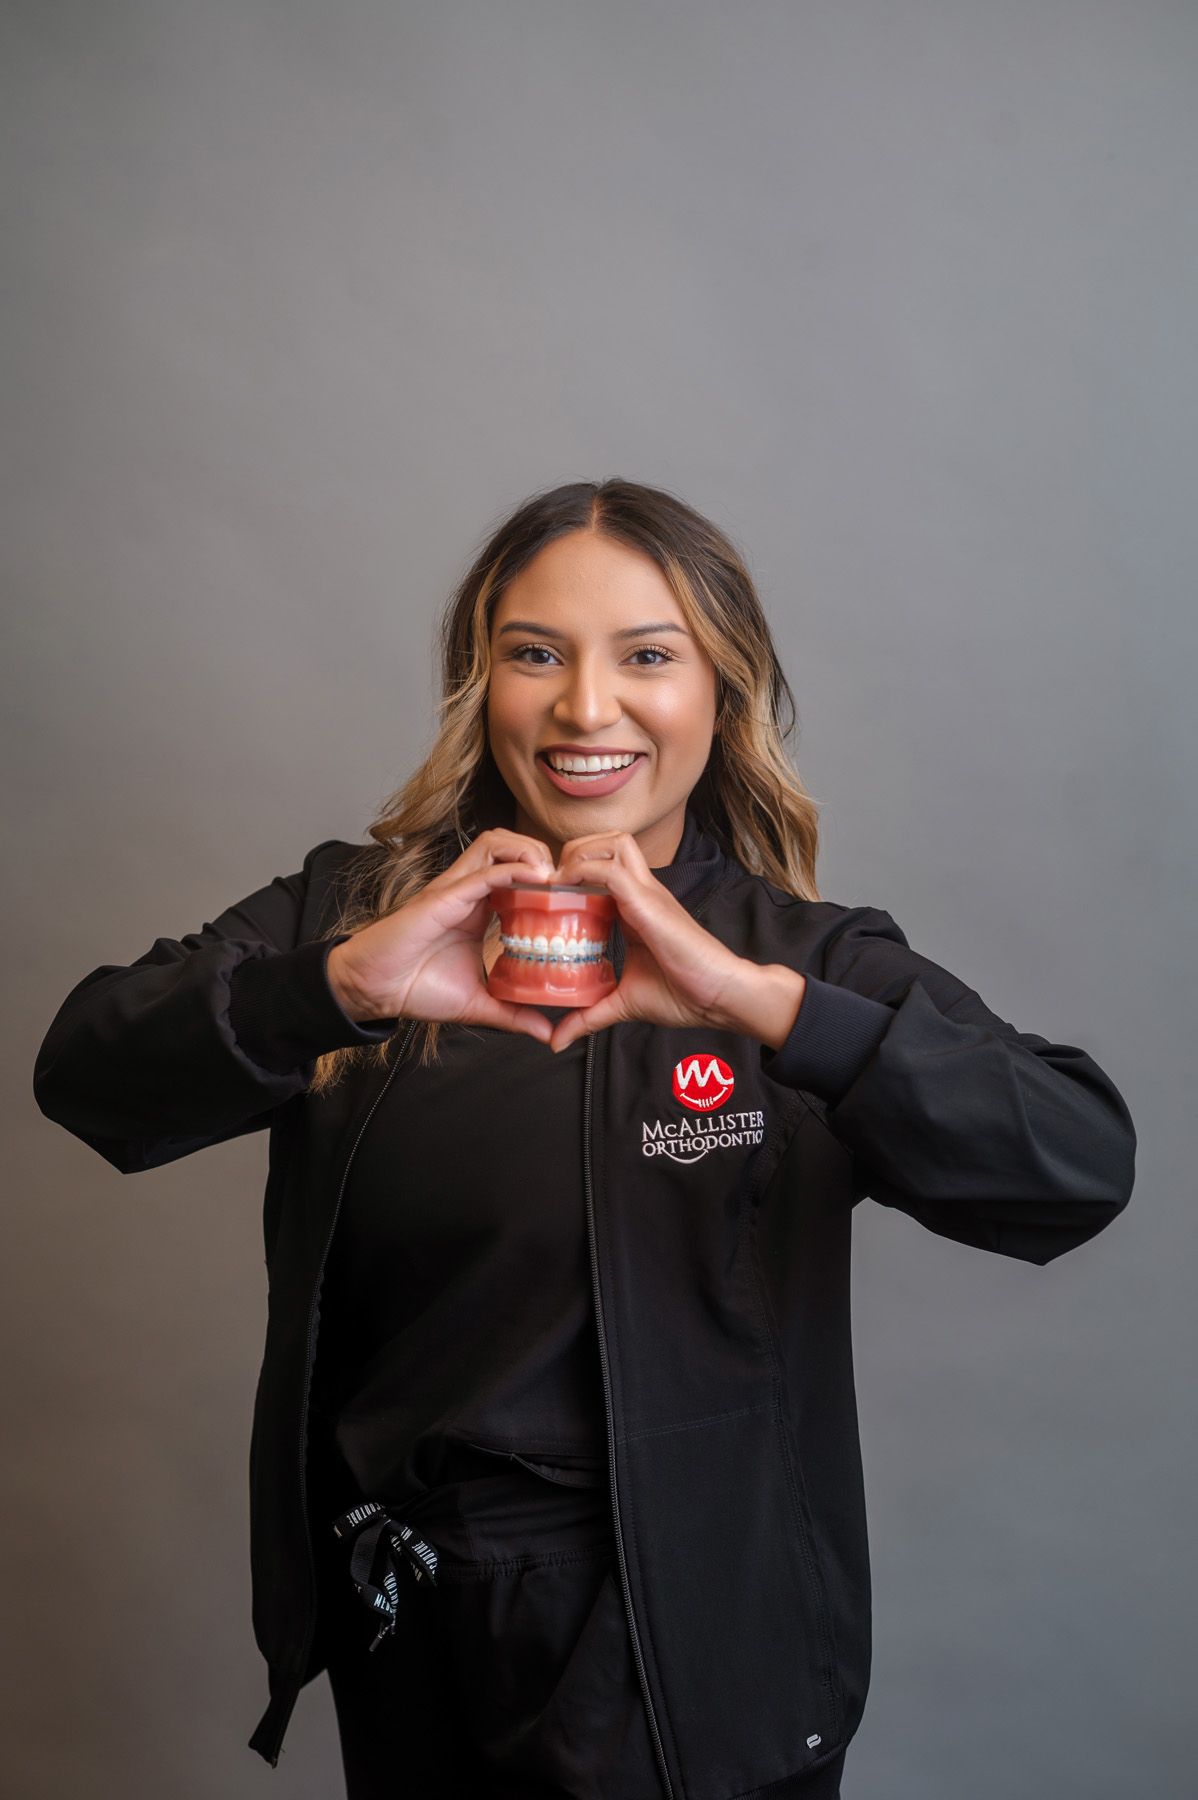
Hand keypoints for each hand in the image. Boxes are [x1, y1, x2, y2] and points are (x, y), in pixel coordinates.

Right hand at [327, 829, 557, 1043]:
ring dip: (529, 850)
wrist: (374, 989)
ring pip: (496, 843)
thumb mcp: (480, 1004)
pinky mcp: (444, 896)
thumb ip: (514, 1014)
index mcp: (478, 909)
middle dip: (542, 853)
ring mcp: (456, 889)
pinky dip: (514, 868)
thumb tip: (548, 1034)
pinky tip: (538, 878)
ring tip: (553, 875)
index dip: (546, 877)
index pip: (516, 873)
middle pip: (509, 846)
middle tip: (565, 882)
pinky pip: (484, 870)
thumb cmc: (417, 989)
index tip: (573, 898)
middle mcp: (468, 892)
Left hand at [544, 829, 793, 1052]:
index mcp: (636, 909)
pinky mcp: (649, 902)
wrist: (720, 997)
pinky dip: (583, 871)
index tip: (547, 897)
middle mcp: (643, 893)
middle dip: (575, 850)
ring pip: (614, 842)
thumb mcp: (623, 1003)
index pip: (604, 868)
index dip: (574, 873)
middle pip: (609, 841)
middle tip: (552, 882)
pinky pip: (611, 870)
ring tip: (559, 881)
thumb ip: (589, 1015)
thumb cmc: (684, 995)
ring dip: (581, 852)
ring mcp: (648, 893)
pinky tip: (564, 889)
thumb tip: (557, 1040)